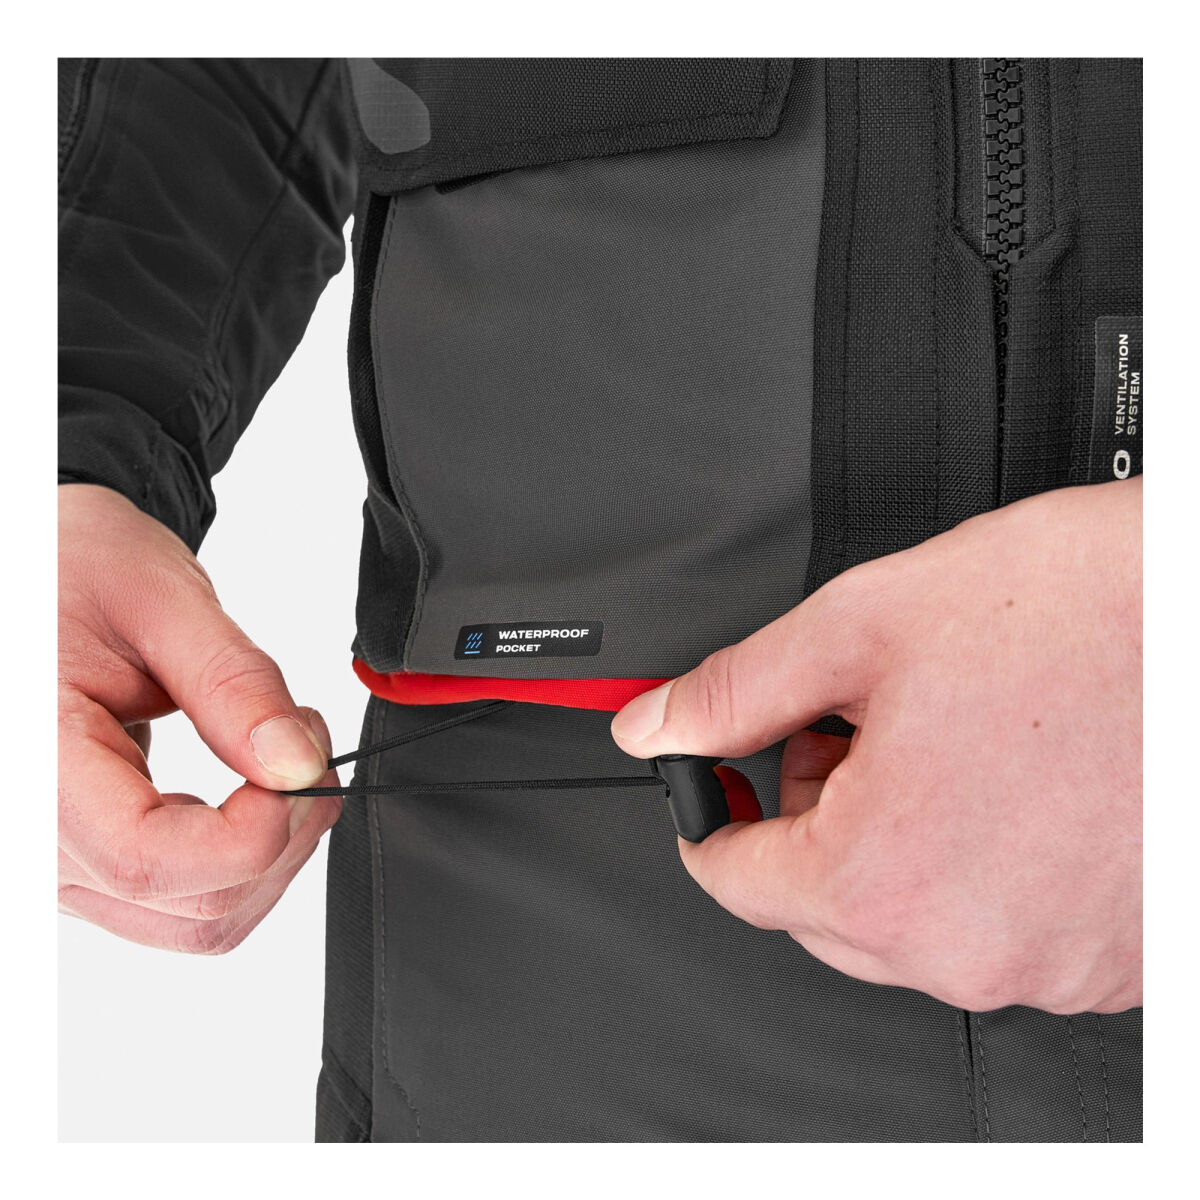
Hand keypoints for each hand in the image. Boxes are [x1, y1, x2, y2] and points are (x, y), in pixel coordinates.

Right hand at [58, 484, 341, 952]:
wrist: (34, 570)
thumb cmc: (71, 569)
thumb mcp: (160, 602)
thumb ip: (234, 686)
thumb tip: (299, 763)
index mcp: (35, 767)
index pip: (154, 863)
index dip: (258, 832)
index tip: (304, 762)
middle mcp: (37, 840)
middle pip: (196, 909)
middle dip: (285, 835)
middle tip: (308, 744)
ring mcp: (63, 863)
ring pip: (200, 921)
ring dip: (271, 853)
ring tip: (282, 760)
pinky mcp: (91, 862)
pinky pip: (185, 901)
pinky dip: (242, 856)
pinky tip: (250, 789)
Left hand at [612, 479, 1140, 1013]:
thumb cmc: (1086, 615)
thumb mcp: (866, 627)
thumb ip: (738, 691)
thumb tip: (656, 725)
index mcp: (885, 875)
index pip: (734, 881)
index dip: (713, 815)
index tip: (719, 784)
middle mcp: (967, 947)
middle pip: (819, 908)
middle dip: (810, 821)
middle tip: (849, 731)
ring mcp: (1050, 965)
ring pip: (910, 922)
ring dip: (897, 844)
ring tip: (945, 742)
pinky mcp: (1115, 961)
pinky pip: (999, 932)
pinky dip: (978, 870)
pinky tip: (1008, 787)